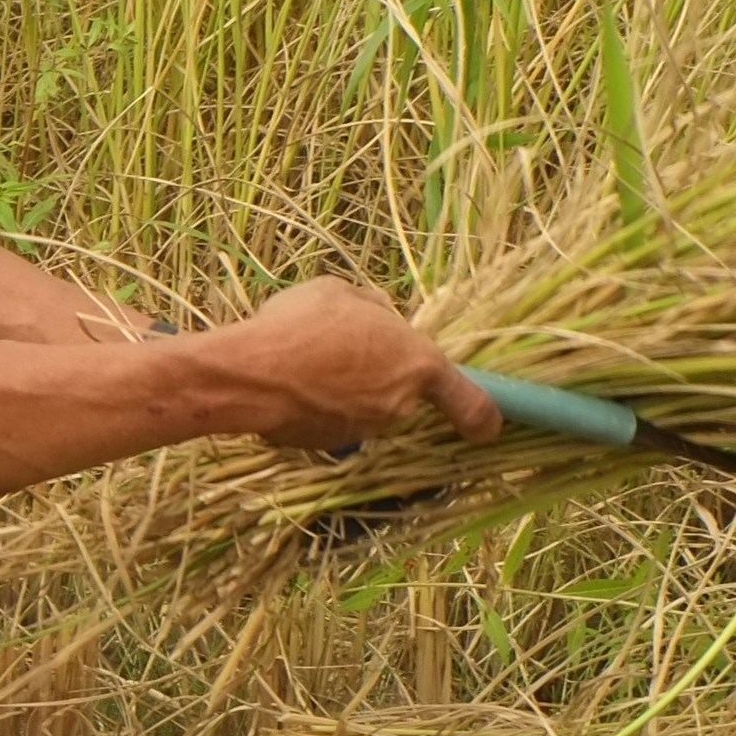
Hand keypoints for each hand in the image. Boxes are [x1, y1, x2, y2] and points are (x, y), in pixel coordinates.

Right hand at [209, 279, 499, 450]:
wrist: (249, 373)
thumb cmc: (302, 324)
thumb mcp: (340, 291)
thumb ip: (371, 307)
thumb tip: (379, 314)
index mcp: (418, 364)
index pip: (469, 401)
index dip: (480, 416)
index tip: (485, 427)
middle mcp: (398, 404)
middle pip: (399, 394)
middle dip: (377, 376)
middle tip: (340, 349)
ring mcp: (362, 429)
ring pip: (362, 406)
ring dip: (343, 389)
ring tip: (303, 361)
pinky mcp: (327, 444)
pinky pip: (329, 421)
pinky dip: (315, 406)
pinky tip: (287, 383)